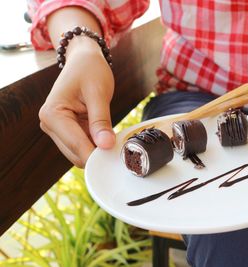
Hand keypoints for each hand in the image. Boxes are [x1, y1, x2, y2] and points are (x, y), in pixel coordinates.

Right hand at [39, 42, 114, 167]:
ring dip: (97, 150)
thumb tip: (106, 145)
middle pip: (76, 154)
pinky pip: (83, 145)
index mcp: (52, 114)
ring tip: (115, 138)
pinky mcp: (67, 130)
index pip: (75, 145)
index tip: (116, 158)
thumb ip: (101, 121)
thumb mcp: (98, 93)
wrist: (84, 59)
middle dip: (97, 154)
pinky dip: (96, 145)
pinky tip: (108, 136)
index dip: (97, 154)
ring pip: (79, 153)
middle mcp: (50, 124)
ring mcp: (57, 129)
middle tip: (120, 148)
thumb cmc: (90, 70)